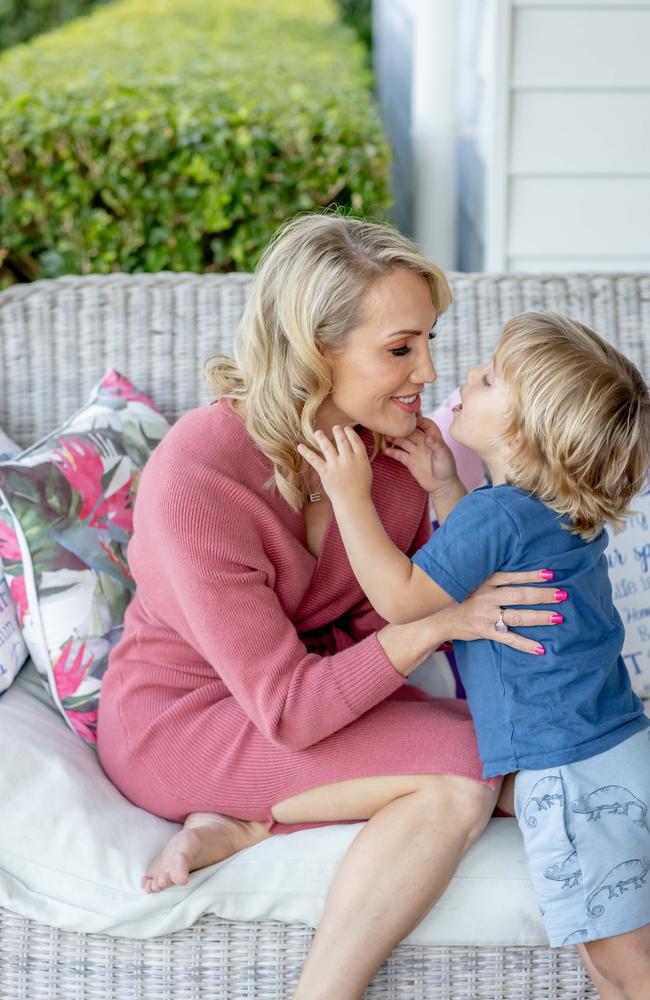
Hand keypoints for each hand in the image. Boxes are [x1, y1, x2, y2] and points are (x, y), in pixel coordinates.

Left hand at [297, 425, 371, 506]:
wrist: (353, 501)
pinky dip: (306, 452)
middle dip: (338, 432)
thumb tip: (355, 450)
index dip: (350, 433)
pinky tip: (300, 446)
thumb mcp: (366, 470)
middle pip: (342, 440)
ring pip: (327, 446)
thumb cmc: (361, 489)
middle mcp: (348, 458)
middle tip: (335, 428)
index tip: (347, 429)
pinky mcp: (325, 472)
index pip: (355, 440)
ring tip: (318, 432)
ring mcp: (336, 464)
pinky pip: (314, 459)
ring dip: (322, 437)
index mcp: (360, 457)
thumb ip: (360, 459)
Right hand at [384, 416, 458, 495]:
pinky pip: (400, 455)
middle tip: (392, 426)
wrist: (442, 486)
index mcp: (434, 438)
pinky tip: (386, 451)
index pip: (426, 424)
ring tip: (386, 436)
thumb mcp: (444, 456)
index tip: (411, 420)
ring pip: (403, 442)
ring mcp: (416, 452)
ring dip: (395, 438)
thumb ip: (436, 445)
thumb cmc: (446, 469)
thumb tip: (427, 437)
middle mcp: (423, 443)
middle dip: (402, 428)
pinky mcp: (410, 461)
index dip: (420, 420)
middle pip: (411, 432)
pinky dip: (392, 452)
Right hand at [436, 570, 565, 654]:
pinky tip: (540, 648)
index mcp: (484, 582)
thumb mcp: (471, 581)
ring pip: (517, 616)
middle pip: (519, 595)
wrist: (436, 617)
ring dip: (539, 617)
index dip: (531, 575)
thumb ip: (492, 578)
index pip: (512, 577)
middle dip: (542, 595)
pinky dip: (525, 644)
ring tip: (557, 617)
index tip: (551, 574)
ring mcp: (485, 616)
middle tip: (562, 595)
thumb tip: (518, 573)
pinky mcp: (485, 632)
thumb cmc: (458, 596)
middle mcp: (486, 597)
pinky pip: (508, 638)